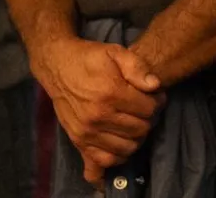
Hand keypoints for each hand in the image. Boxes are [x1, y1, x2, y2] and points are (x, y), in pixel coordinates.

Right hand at [29, 36, 161, 183]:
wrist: (58, 66)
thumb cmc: (89, 58)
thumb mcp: (116, 52)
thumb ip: (137, 67)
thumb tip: (155, 86)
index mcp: (110, 93)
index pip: (148, 109)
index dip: (157, 102)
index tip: (154, 97)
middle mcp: (98, 116)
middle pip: (140, 130)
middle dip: (148, 120)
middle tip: (144, 110)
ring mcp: (87, 132)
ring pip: (126, 148)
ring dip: (136, 138)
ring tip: (134, 124)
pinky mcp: (78, 141)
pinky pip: (101, 163)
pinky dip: (114, 161)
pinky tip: (120, 150)